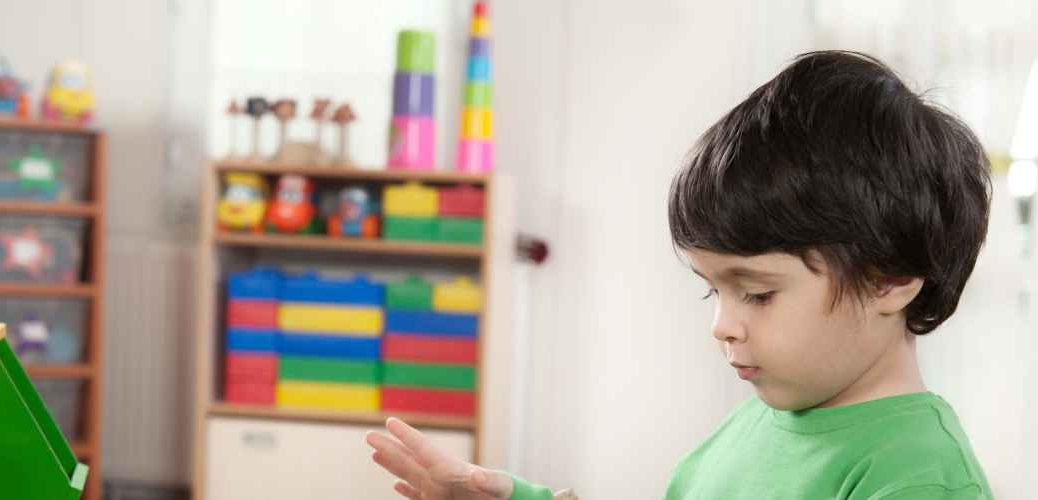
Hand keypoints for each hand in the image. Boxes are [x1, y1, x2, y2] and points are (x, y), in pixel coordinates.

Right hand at [366, 418, 514, 498]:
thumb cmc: (507, 496)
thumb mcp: (499, 487)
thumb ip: (488, 481)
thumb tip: (479, 477)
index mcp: (451, 470)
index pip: (424, 449)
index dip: (407, 436)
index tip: (390, 422)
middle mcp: (442, 478)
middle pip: (410, 459)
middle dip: (391, 447)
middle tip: (369, 434)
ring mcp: (440, 491)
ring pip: (410, 475)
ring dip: (393, 464)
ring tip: (375, 453)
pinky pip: (418, 495)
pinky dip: (406, 490)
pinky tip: (396, 486)